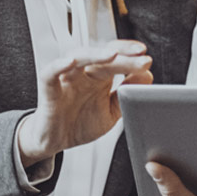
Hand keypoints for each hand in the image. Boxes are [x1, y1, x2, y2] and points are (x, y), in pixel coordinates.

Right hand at [17, 40, 152, 163]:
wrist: (56, 141)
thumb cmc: (81, 123)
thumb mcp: (111, 111)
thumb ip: (126, 94)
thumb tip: (147, 75)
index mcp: (99, 76)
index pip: (116, 57)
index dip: (130, 55)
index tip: (146, 59)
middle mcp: (84, 73)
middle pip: (102, 55)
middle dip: (122, 55)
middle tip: (140, 56)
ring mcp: (66, 79)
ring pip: (79, 57)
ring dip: (96, 54)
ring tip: (113, 54)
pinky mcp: (49, 89)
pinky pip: (50, 73)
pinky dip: (59, 65)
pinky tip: (71, 62)